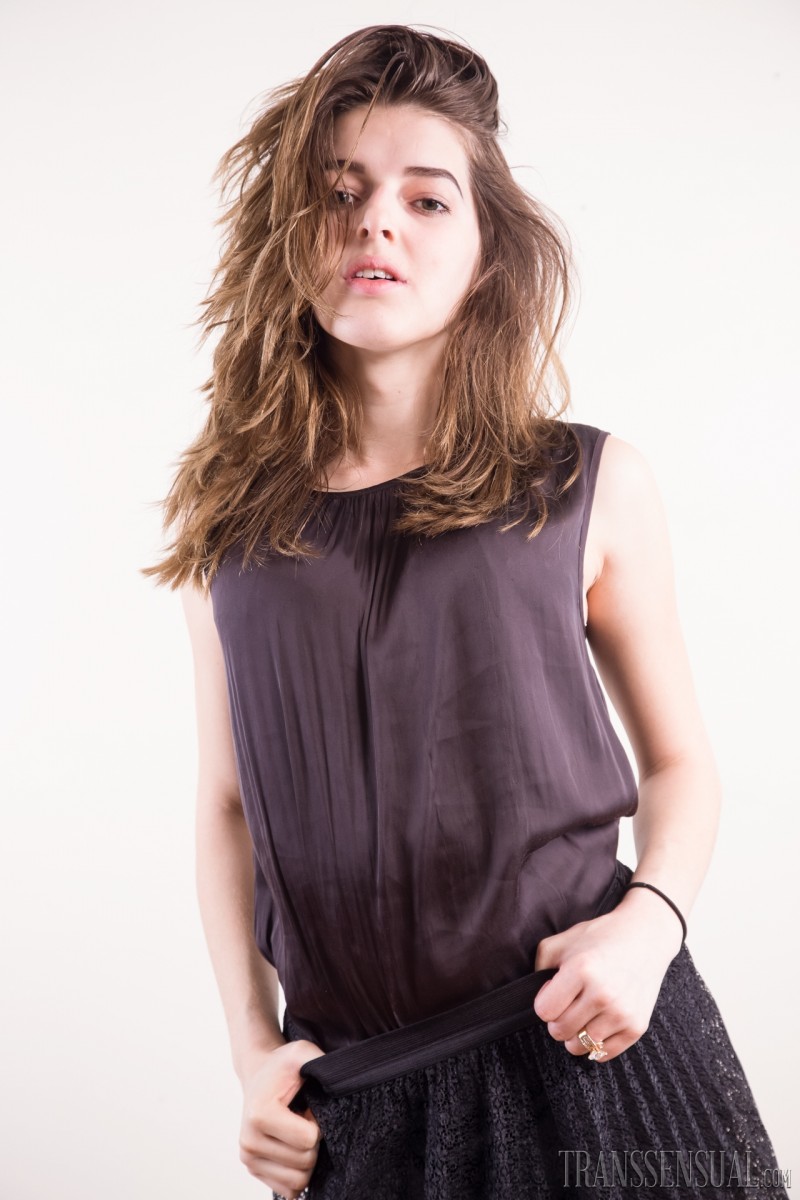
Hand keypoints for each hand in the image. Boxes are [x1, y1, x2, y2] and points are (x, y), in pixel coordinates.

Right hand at [238, 1038, 325, 1197]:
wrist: (258, 1075)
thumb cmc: (282, 1066)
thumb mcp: (302, 1053)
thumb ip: (321, 1061)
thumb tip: (342, 1078)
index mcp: (259, 1115)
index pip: (309, 1140)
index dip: (318, 1123)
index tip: (309, 1107)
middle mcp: (249, 1142)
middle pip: (305, 1164)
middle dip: (314, 1142)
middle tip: (305, 1119)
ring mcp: (249, 1159)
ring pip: (298, 1182)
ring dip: (307, 1158)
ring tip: (298, 1132)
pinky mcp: (254, 1170)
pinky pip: (288, 1189)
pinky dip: (297, 1171)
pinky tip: (292, 1147)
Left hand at [532, 890, 682, 1062]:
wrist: (645, 937)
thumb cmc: (600, 937)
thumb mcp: (562, 941)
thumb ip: (540, 966)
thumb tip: (537, 997)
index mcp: (582, 969)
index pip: (544, 1011)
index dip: (545, 1001)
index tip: (555, 990)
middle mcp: (603, 994)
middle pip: (560, 1031)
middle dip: (558, 1018)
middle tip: (569, 1002)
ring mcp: (622, 1012)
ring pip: (580, 1046)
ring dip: (575, 1033)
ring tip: (583, 1013)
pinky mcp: (637, 1027)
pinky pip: (603, 1054)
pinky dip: (595, 1044)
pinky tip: (598, 1023)